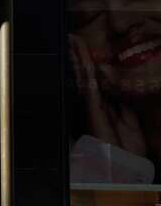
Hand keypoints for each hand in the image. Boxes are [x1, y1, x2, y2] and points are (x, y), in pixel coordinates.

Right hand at [69, 35, 145, 155]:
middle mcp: (95, 104)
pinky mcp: (94, 109)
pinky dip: (85, 72)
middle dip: (80, 57)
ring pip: (85, 78)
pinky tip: (83, 59)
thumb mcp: (131, 127)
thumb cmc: (128, 152)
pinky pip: (90, 86)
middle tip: (73, 38)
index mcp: (104, 108)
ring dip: (79, 60)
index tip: (84, 50)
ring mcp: (93, 106)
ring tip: (74, 42)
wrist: (124, 167)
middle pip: (87, 76)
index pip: (95, 82)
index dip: (90, 65)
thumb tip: (118, 97)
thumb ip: (124, 111)